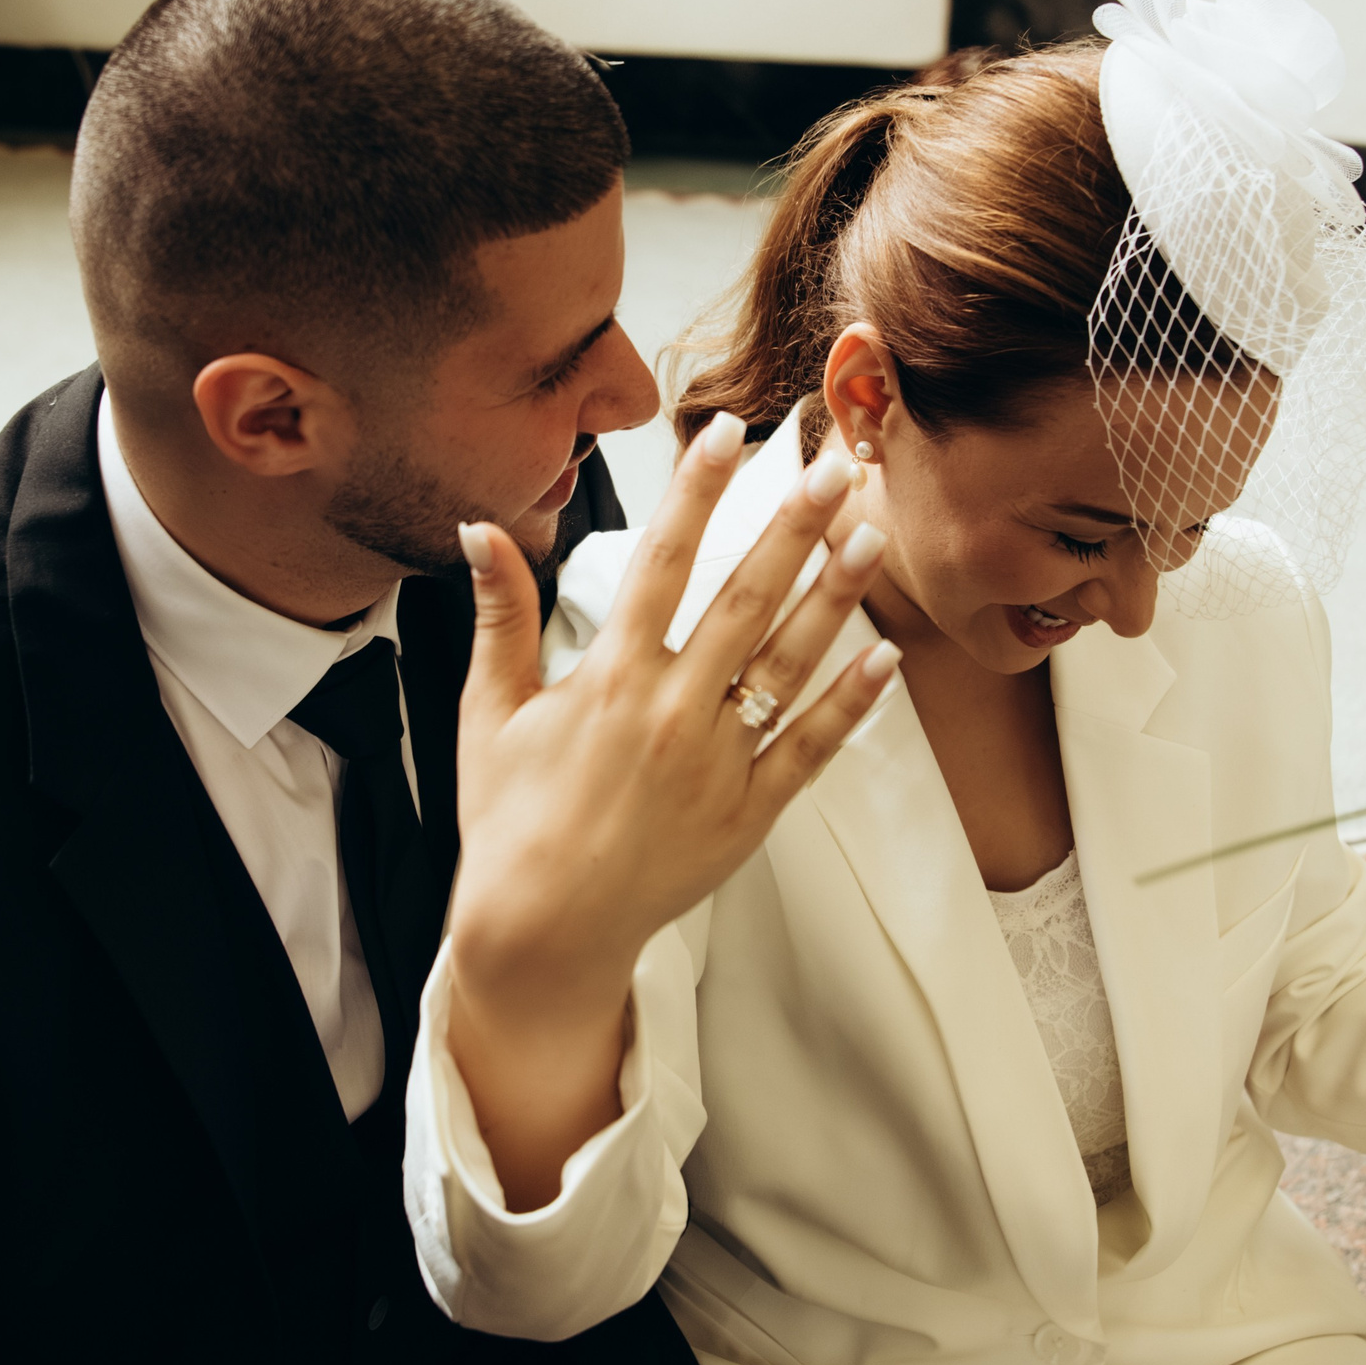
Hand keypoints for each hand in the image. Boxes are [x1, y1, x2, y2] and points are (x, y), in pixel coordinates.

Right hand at [445, 414, 901, 1206]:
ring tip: (872, 537)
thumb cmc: (508, 822)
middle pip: (744, 599)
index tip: (727, 432)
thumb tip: (480, 531)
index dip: (696, 492)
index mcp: (608, 680)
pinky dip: (850, 704)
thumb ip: (499, 616)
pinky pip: (810, 750)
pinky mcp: (747, 814)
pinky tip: (885, 656)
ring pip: (789, 665)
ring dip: (835, 597)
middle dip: (793, 526)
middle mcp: (671, 713)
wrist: (540, 932)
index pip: (660, 562)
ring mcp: (716, 765)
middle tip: (835, 466)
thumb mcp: (489, 713)